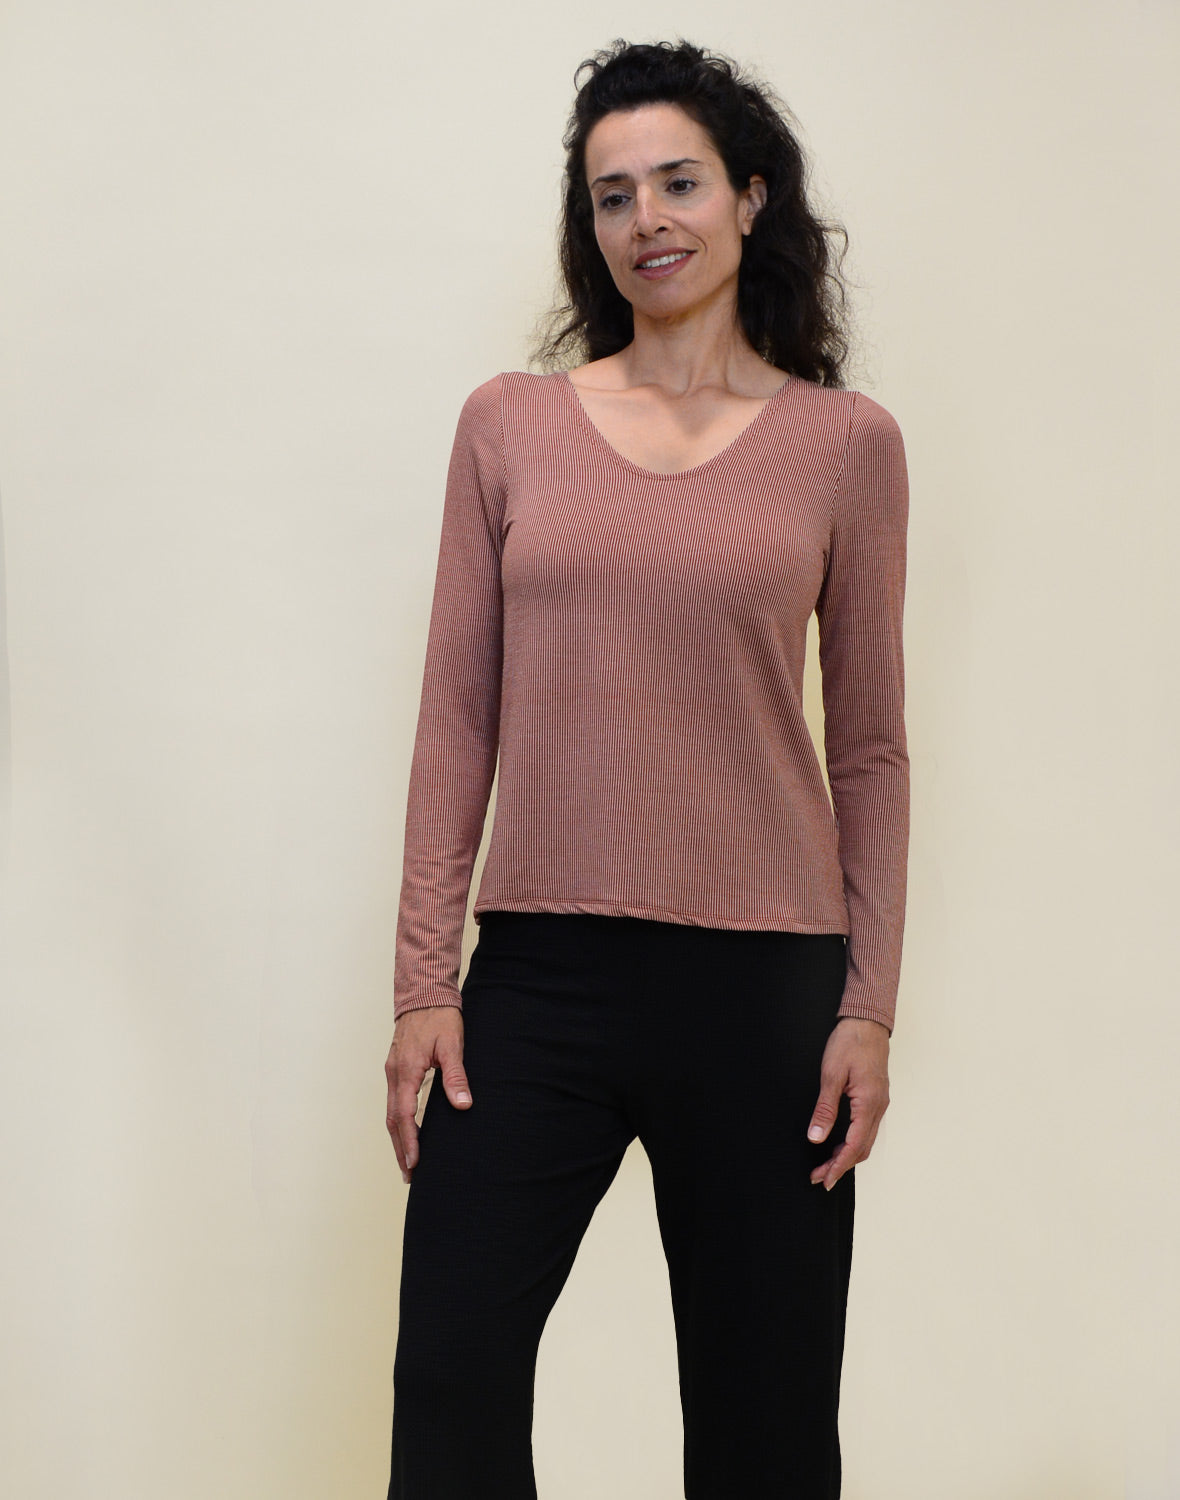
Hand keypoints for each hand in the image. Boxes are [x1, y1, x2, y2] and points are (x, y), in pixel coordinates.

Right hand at [385, 1005, 472, 1184]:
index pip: (404, 1115)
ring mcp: (392, 1070)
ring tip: (408, 1161)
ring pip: (390, 1112)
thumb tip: (463, 1104)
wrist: (424, 992)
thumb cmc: (440, 1017)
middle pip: (392, 1120)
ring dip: (398, 1138)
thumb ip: (456, 1075)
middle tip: (410, 1175)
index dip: (410, 1142)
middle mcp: (394, 1073)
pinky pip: (393, 1101)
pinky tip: (408, 1131)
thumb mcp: (453, 1044)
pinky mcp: (396, 1067)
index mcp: (406, 1070)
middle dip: (401, 1149)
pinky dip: (399, 1121)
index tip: (416, 1164)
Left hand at [806, 1016, 889, 1190]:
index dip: (838, 1166)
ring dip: (847, 1156)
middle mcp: (879, 1107)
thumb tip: (816, 1137)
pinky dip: (853, 1142)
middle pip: (862, 1148)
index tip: (824, 1179)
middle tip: (819, 1176)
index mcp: (868, 1103)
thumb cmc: (850, 1042)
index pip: (854, 1146)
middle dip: (841, 1166)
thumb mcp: (831, 1074)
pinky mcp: (876, 1098)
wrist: (867, 1021)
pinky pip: (867, 1128)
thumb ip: (825, 1108)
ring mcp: (880, 1103)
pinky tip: (839, 1143)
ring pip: (866, 1140)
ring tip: (826, 1164)